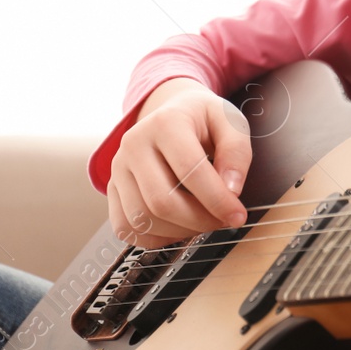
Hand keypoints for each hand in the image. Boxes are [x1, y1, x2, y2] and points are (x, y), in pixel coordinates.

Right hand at [107, 78, 252, 248]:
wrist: (171, 111)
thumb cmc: (202, 120)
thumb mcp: (230, 122)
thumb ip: (236, 152)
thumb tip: (231, 190)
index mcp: (165, 122)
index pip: (189, 170)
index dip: (217, 200)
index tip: (237, 215)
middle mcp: (134, 144)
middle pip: (162, 201)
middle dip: (199, 220)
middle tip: (222, 220)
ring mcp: (119, 168)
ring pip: (143, 219)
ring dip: (180, 231)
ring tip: (203, 220)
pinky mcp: (113, 188)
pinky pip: (127, 228)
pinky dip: (156, 238)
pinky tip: (178, 226)